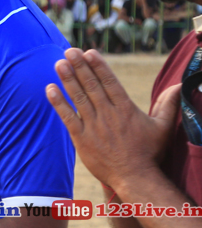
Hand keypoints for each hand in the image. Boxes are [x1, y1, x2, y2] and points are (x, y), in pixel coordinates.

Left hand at [45, 48, 179, 190]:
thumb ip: (168, 104)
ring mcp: (93, 126)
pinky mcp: (81, 138)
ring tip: (58, 63)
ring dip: (67, 79)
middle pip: (91, 85)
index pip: (109, 82)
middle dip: (79, 67)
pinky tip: (49, 88)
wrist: (135, 177)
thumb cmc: (150, 152)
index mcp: (126, 109)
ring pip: (78, 98)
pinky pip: (67, 117)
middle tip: (69, 51)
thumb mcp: (162, 126)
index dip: (98, 66)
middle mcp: (108, 114)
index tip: (89, 52)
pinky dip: (58, 103)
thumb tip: (178, 85)